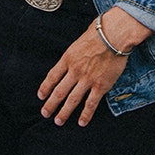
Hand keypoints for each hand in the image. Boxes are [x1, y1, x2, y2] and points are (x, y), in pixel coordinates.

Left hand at [37, 7, 150, 126]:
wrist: (114, 35)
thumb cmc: (99, 32)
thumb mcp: (80, 40)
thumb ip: (75, 52)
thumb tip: (74, 56)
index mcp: (68, 58)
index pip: (52, 76)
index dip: (45, 88)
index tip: (41, 96)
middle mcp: (74, 71)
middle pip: (59, 91)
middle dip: (50, 104)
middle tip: (45, 113)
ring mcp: (87, 79)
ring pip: (72, 100)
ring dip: (64, 112)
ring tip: (58, 121)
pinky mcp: (100, 85)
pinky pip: (91, 103)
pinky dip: (85, 114)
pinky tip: (81, 122)